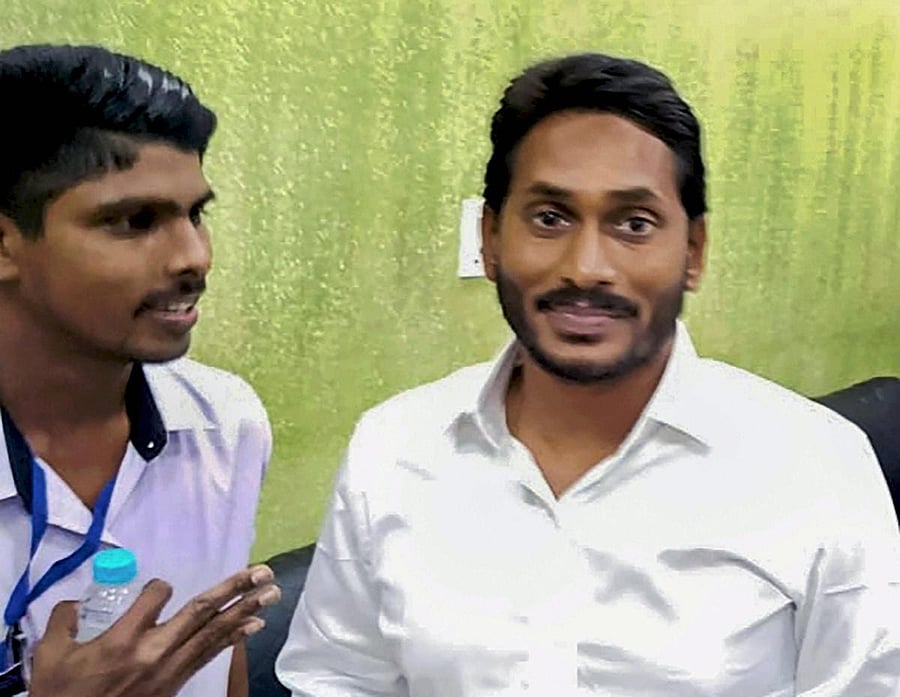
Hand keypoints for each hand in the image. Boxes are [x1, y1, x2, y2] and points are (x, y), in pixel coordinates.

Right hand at [28, 564, 280, 696]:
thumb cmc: (62, 695)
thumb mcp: (51, 655)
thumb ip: (64, 620)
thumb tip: (74, 603)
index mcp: (123, 639)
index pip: (157, 596)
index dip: (161, 587)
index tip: (160, 588)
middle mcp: (154, 650)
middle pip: (201, 612)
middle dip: (235, 589)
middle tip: (263, 571)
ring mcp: (170, 668)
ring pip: (214, 633)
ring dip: (246, 610)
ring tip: (271, 592)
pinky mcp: (176, 683)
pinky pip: (210, 654)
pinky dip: (234, 637)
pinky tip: (254, 624)